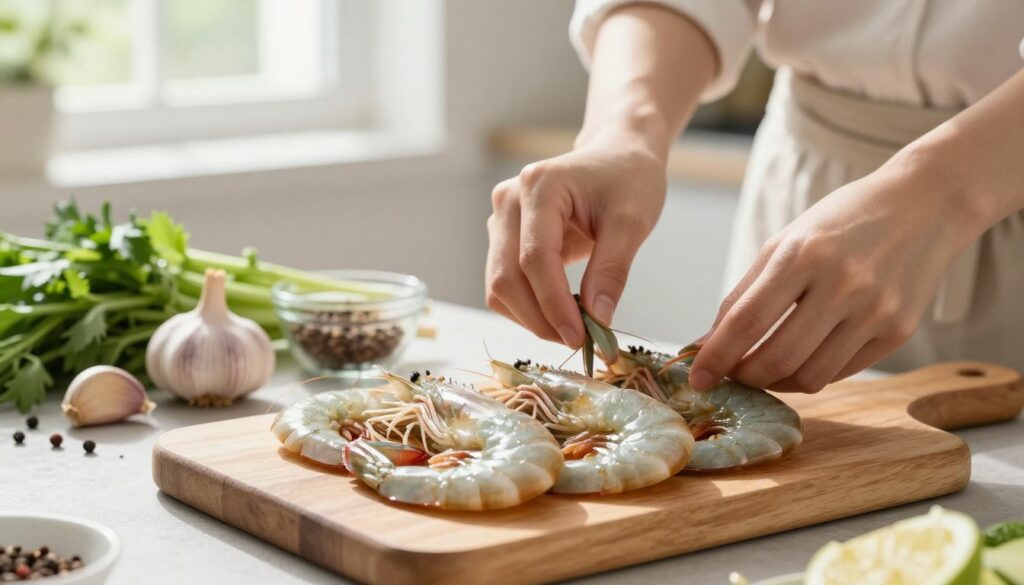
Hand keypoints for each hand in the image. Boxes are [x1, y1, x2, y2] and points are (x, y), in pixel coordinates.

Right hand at [486, 139, 666, 346]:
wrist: (617, 156)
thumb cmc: (628, 179)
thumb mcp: (633, 221)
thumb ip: (612, 269)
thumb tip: (598, 319)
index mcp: (539, 186)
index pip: (534, 259)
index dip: (554, 304)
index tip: (581, 337)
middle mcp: (508, 201)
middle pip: (506, 277)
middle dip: (540, 319)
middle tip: (579, 342)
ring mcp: (501, 219)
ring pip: (499, 286)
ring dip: (532, 318)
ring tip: (574, 329)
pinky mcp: (503, 238)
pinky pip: (505, 284)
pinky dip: (529, 308)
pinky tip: (561, 314)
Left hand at [689, 158, 972, 392]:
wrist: (924, 205)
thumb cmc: (841, 222)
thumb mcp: (785, 242)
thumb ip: (745, 294)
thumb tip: (708, 343)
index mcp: (802, 254)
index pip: (746, 322)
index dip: (716, 357)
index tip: (697, 378)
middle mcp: (842, 284)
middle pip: (776, 358)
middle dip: (744, 376)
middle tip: (730, 375)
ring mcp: (875, 311)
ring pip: (809, 376)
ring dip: (776, 383)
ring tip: (763, 369)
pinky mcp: (899, 332)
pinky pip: (841, 372)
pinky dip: (811, 374)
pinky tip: (800, 359)